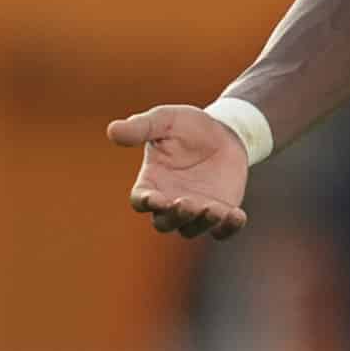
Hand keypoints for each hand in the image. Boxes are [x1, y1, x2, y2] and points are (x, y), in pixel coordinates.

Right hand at [107, 105, 249, 239]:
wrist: (224, 132)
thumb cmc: (188, 126)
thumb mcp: (165, 120)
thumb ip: (141, 127)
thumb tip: (112, 130)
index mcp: (151, 183)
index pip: (140, 200)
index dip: (145, 202)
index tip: (154, 198)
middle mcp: (169, 202)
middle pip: (164, 222)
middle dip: (174, 216)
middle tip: (186, 202)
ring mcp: (195, 210)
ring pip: (191, 229)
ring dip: (201, 223)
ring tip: (213, 209)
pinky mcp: (220, 212)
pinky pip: (222, 231)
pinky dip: (228, 228)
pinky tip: (237, 216)